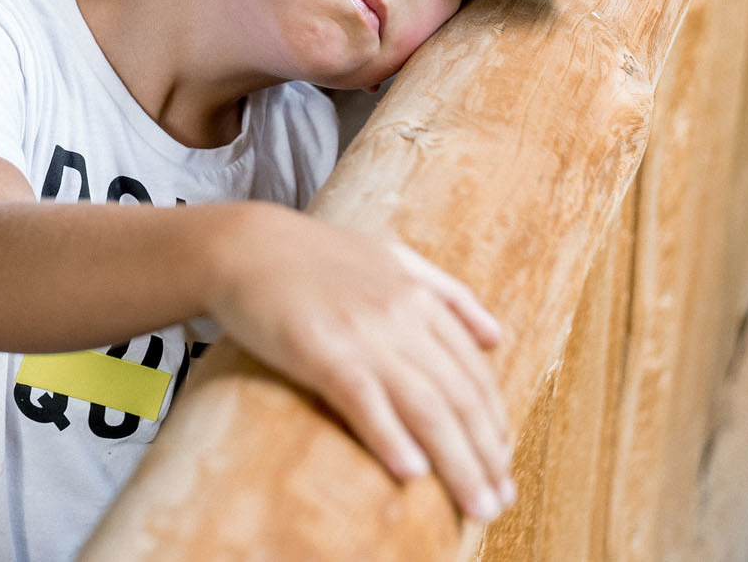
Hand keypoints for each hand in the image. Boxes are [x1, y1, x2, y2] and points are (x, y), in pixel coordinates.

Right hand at [208, 208, 513, 522]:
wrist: (244, 244)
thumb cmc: (314, 255)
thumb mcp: (392, 257)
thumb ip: (447, 293)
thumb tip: (497, 338)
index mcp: (418, 297)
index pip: (473, 371)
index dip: (494, 422)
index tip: (503, 463)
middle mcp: (400, 315)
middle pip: (458, 396)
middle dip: (485, 455)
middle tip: (500, 501)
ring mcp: (362, 333)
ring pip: (425, 406)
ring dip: (457, 462)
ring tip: (477, 503)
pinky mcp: (320, 351)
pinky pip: (364, 401)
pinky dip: (391, 438)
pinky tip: (413, 472)